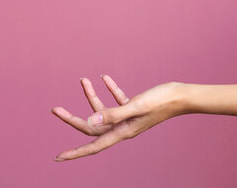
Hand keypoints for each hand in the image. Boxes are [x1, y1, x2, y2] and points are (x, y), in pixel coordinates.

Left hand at [52, 75, 185, 160]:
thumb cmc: (161, 101)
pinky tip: (104, 78)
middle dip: (73, 118)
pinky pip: (117, 101)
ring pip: (103, 110)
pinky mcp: (134, 107)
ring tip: (83, 79)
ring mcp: (128, 117)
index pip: (93, 145)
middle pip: (92, 127)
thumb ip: (112, 114)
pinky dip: (110, 90)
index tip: (58, 157)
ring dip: (91, 96)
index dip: (75, 153)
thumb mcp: (135, 106)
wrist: (181, 96)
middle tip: (55, 109)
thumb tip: (90, 122)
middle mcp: (123, 127)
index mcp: (122, 132)